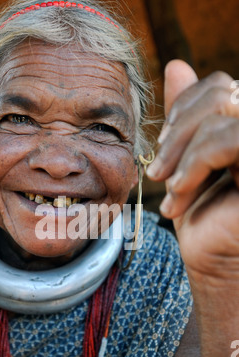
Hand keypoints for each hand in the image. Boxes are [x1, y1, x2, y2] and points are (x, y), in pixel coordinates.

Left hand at [147, 60, 238, 280]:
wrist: (212, 261)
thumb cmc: (200, 214)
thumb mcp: (185, 158)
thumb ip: (187, 115)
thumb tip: (176, 65)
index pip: (220, 85)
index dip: (183, 108)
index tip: (160, 147)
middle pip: (221, 92)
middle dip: (177, 132)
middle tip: (156, 171)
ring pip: (223, 110)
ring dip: (182, 154)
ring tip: (168, 190)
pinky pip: (229, 139)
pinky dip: (194, 165)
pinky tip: (179, 196)